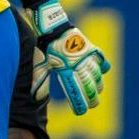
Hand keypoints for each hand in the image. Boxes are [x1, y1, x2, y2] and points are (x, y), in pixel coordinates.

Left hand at [30, 0, 110, 114]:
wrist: (51, 26)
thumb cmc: (44, 46)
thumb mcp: (41, 64)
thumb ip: (41, 79)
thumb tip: (35, 96)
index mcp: (65, 69)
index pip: (75, 90)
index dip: (80, 103)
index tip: (81, 112)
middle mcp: (78, 63)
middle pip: (90, 85)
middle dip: (92, 98)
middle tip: (92, 105)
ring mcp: (86, 56)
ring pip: (97, 74)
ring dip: (97, 85)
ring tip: (97, 92)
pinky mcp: (90, 48)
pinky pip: (100, 59)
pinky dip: (102, 66)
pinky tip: (103, 71)